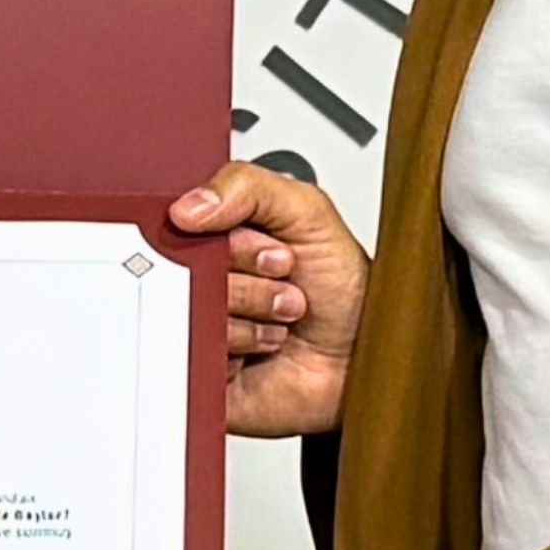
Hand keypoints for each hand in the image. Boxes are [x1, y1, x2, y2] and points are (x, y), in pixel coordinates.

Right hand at [167, 160, 367, 438]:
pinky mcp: (201, 357)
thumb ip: (252, 187)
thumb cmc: (344, 293)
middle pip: (192, 259)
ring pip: (194, 302)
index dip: (231, 231)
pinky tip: (262, 344)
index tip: (271, 244)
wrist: (358, 362)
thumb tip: (190, 204)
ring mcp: (206, 314)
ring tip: (281, 315)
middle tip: (282, 275)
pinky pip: (193, 344)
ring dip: (249, 310)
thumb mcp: (310, 215)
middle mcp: (216, 271)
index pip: (195, 213)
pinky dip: (234, 343)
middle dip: (248, 270)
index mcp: (232, 230)